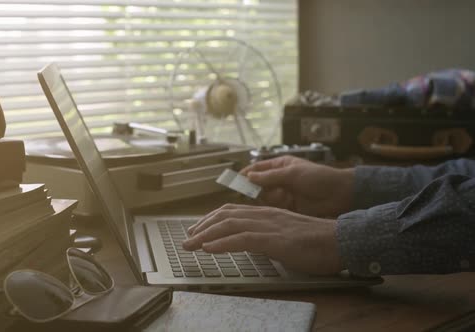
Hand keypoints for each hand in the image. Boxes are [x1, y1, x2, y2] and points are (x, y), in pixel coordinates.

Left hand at [183, 204, 343, 275]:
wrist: (340, 240)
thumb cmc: (318, 241)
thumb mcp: (288, 234)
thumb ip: (271, 234)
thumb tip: (258, 242)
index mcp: (268, 213)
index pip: (232, 211)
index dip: (211, 219)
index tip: (198, 229)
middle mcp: (264, 215)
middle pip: (224, 215)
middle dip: (202, 226)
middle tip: (187, 238)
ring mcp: (268, 226)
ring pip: (228, 225)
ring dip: (205, 235)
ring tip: (190, 244)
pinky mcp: (273, 239)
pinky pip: (241, 239)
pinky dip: (221, 243)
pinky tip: (208, 248)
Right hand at [240, 156, 354, 217]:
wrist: (340, 195)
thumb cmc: (318, 178)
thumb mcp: (292, 173)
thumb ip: (270, 176)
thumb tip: (249, 176)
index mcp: (279, 166)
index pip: (257, 169)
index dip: (245, 175)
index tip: (234, 181)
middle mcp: (278, 179)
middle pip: (257, 185)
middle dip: (250, 190)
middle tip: (242, 195)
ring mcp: (282, 194)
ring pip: (263, 198)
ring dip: (261, 200)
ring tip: (259, 201)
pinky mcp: (287, 208)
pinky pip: (272, 208)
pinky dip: (268, 210)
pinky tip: (265, 212)